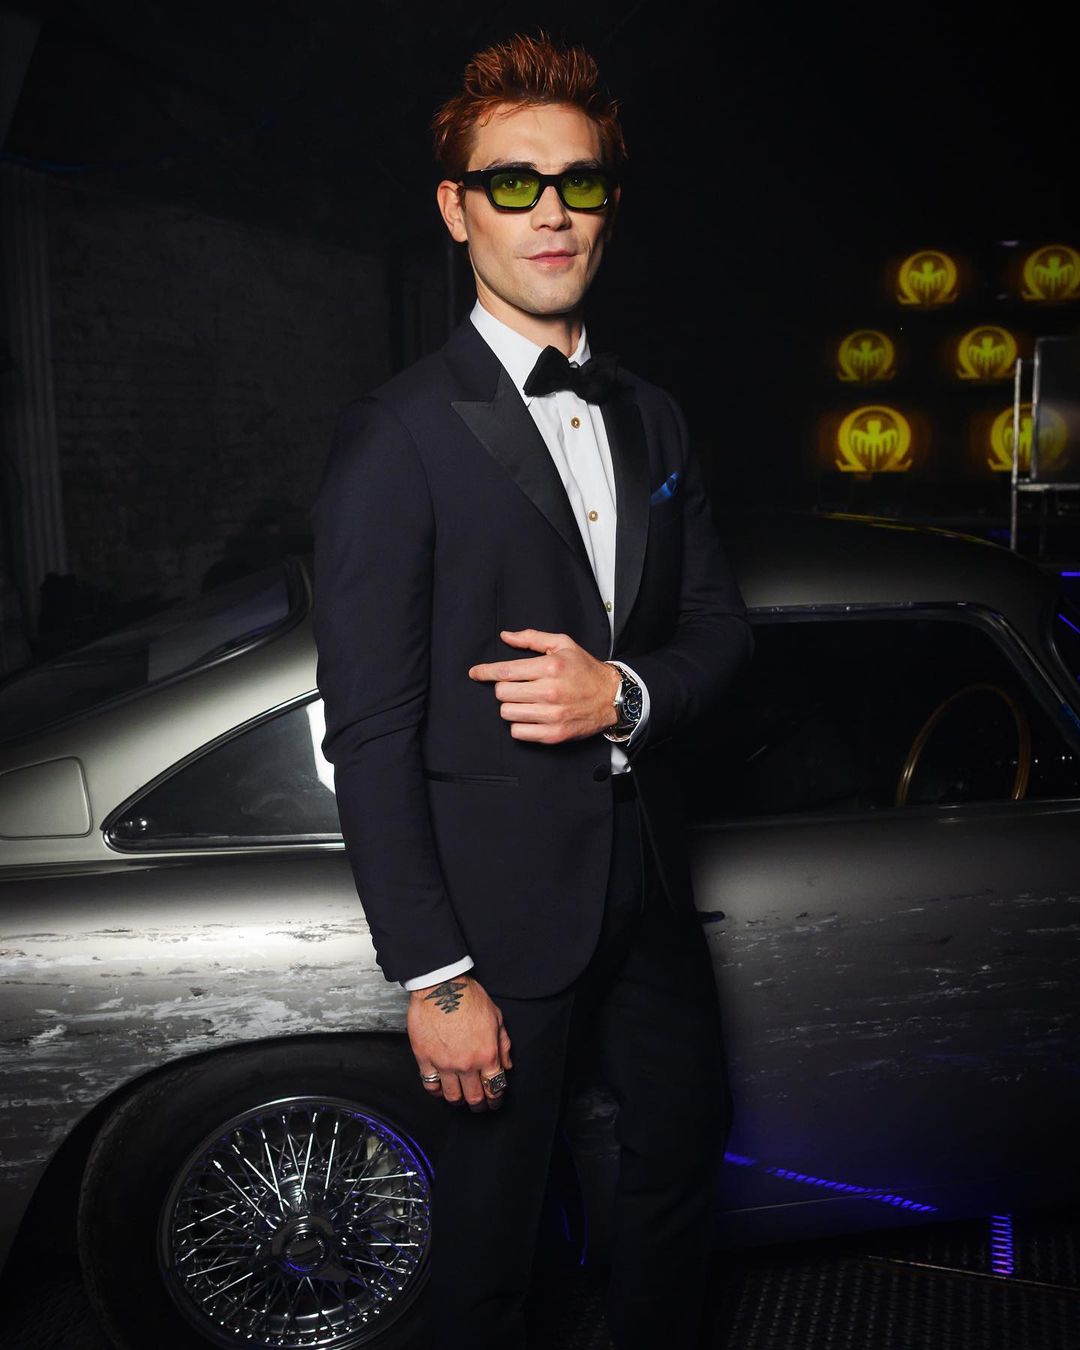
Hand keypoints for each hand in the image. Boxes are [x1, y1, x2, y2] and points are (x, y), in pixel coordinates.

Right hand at [408, 975, 512, 1111]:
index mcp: (487, 1053)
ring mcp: (444, 1063)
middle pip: (474, 1097)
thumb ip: (503, 1044)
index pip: (495, 1087)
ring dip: (459, 1101)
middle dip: (480, 1105)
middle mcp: (466, 1063)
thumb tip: (507, 1064)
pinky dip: (437, 1092)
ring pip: (452, 1096)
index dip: (496, 1099)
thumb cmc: (467, 997)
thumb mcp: (496, 1017)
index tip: (495, 1101)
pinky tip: (441, 1090)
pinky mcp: (425, 1059)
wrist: (440, 986)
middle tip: (480, 1106)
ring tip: (461, 1099)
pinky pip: (430, 1084)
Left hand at [469, 629, 620, 743]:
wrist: (613, 697)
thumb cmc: (586, 670)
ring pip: (508, 713)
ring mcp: (552, 715)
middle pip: (503, 693)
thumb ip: (532, 638)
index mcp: (550, 667)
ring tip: (526, 701)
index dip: (485, 672)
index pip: (505, 671)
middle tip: (517, 687)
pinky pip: (519, 732)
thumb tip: (506, 636)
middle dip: (505, 689)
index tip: (476, 673)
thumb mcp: (563, 645)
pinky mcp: (554, 734)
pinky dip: (520, 725)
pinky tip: (531, 716)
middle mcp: (550, 691)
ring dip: (512, 707)